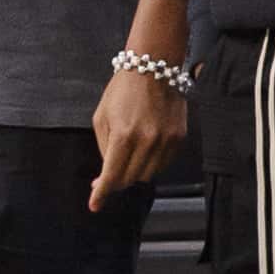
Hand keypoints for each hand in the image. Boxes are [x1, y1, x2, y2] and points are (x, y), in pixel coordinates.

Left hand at [89, 67, 186, 210]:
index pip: (112, 175)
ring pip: (148, 175)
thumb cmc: (122, 91)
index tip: (95, 205)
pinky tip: (144, 149)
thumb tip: (105, 175)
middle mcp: (147, 141)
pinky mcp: (179, 139)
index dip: (102, 193)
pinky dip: (151, 163)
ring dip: (134, 172)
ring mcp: (166, 141)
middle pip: (130, 179)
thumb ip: (104, 149)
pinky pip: (163, 164)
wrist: (153, 68)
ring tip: (128, 156)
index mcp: (124, 136)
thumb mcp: (102, 118)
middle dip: (116, 181)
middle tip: (107, 177)